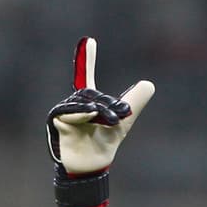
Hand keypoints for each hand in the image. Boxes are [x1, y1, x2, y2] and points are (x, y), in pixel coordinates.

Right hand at [47, 37, 154, 206]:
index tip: (89, 40)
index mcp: (88, 100)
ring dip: (99, 110)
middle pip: (91, 93)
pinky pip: (68, 112)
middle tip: (119, 117)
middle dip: (107, 103)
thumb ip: (135, 102)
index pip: (86, 75)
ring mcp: (64, 112)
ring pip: (83, 102)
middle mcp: (74, 103)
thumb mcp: (123, 121)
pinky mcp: (57, 122)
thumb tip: (149, 84)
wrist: (93, 167)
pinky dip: (81, 112)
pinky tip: (91, 114)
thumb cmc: (104, 144)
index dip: (87, 59)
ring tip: (110, 121)